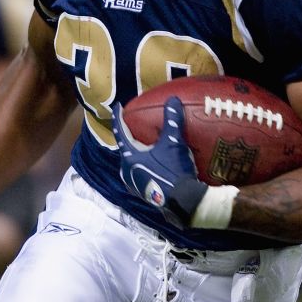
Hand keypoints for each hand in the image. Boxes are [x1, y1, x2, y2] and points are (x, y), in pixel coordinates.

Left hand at [113, 97, 209, 228]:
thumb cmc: (173, 170)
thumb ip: (172, 120)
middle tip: (134, 125)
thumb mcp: (173, 143)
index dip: (119, 118)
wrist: (184, 201)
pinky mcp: (144, 191)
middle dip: (129, 136)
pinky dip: (145, 163)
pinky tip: (155, 160)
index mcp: (129, 157)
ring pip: (132, 162)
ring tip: (145, 143)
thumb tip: (172, 99)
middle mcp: (127, 171)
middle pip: (126, 149)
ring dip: (138, 152)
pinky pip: (140, 171)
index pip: (121, 133)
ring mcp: (134, 184)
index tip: (117, 107)